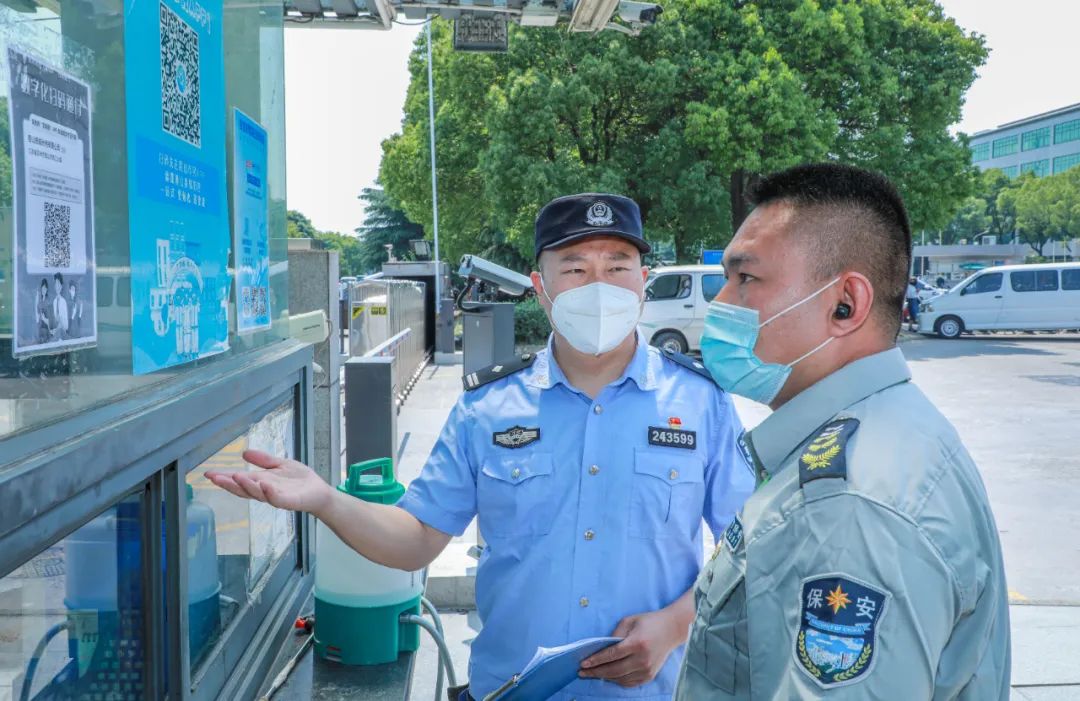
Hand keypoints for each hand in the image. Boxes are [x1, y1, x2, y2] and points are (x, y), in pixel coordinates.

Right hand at [205, 450, 334, 515]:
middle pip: (243, 489)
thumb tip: (244, 452)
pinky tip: (264, 485)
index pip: (239, 480)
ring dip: (247, 486)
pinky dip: (270, 493)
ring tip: (236, 476)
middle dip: (228, 484)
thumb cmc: (299, 480)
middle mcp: (264, 491)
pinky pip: (277, 499)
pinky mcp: (289, 502)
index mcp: (260, 482)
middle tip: (214, 478)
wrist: (319, 491)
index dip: (224, 478)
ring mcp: (276, 497)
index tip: (208, 473)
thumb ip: (263, 460)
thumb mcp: (279, 465)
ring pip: (257, 494)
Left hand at [578, 608, 685, 687]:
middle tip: (581, 672)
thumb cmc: (649, 622)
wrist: (672, 630)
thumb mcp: (629, 621)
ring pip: (620, 678)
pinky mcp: (649, 676)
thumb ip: (614, 635)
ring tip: (592, 674)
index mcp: (637, 643)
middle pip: (614, 670)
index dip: (595, 660)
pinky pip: (629, 682)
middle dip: (595, 672)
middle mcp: (642, 659)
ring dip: (604, 677)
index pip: (611, 655)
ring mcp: (647, 670)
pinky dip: (616, 680)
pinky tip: (608, 676)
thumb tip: (601, 649)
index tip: (582, 664)